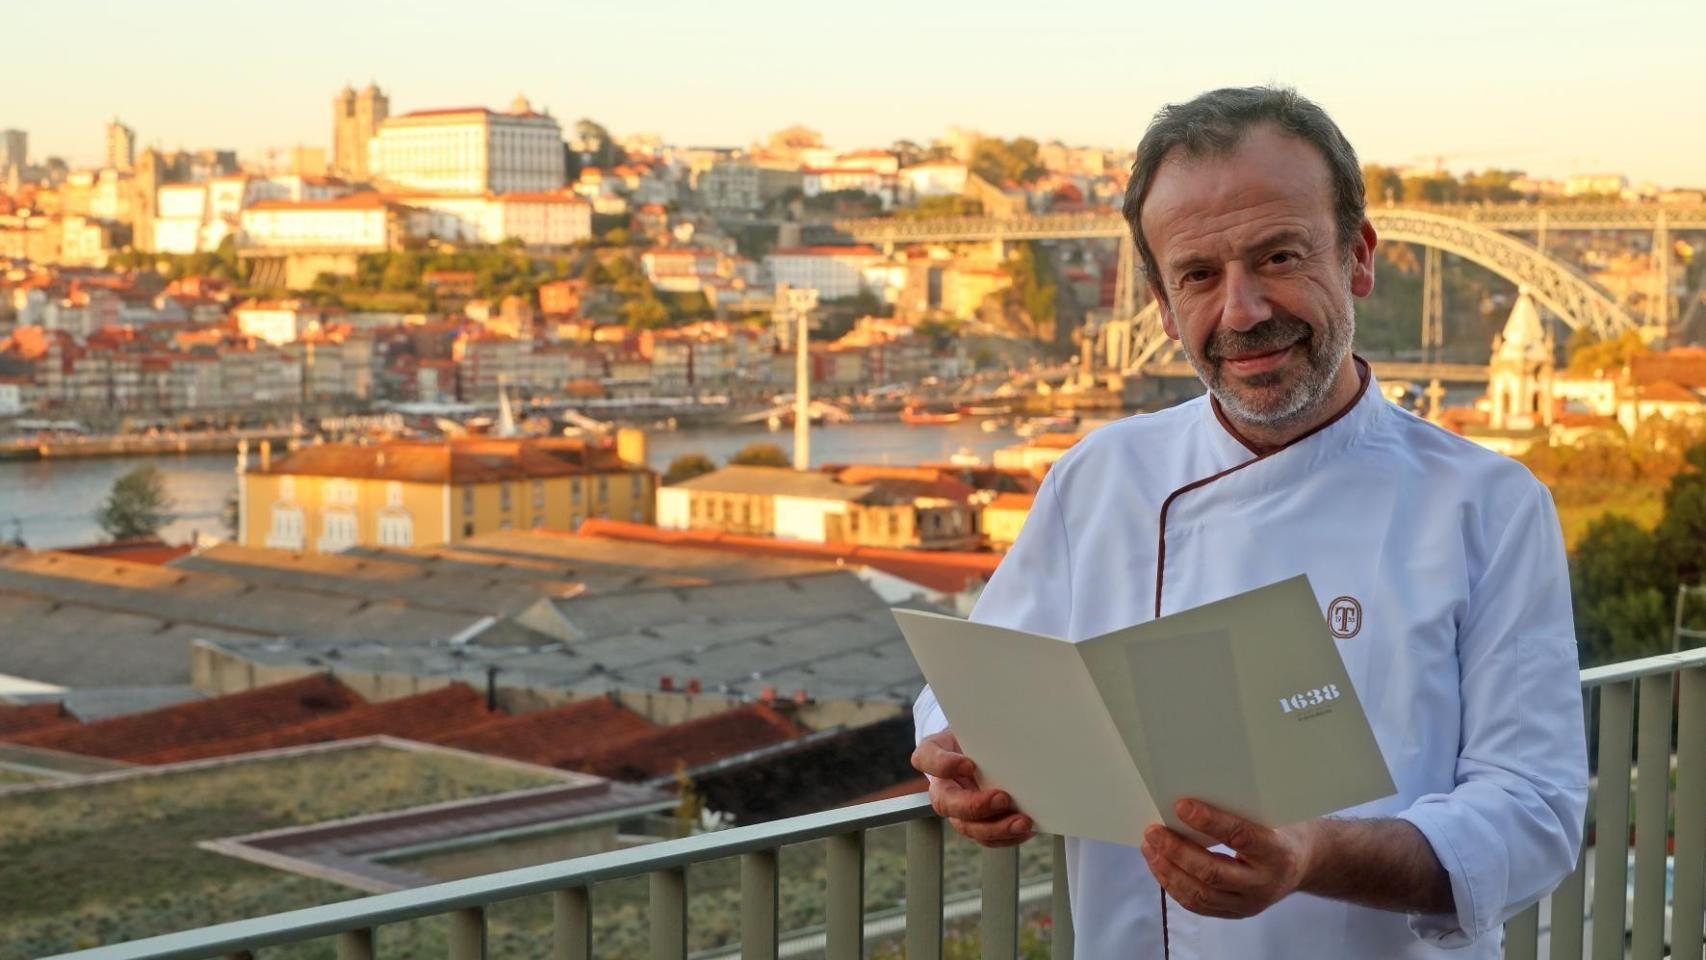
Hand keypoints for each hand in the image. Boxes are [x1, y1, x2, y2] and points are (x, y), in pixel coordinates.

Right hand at [910, 729, 1034, 846]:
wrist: (981, 749)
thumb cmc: (977, 735)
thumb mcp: (975, 725)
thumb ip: (983, 730)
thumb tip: (1013, 731)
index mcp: (933, 755)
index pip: (926, 759)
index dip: (944, 765)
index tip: (969, 763)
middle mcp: (941, 786)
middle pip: (946, 803)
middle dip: (975, 805)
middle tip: (1002, 798)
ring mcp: (956, 809)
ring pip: (967, 827)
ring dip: (996, 828)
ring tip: (1023, 822)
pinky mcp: (975, 823)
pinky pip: (987, 838)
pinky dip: (1008, 837)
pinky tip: (1026, 830)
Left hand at [1140, 798, 1318, 918]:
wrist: (1303, 864)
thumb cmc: (1280, 830)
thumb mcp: (1269, 816)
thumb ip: (1237, 811)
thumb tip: (1188, 798)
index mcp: (1277, 853)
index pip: (1240, 837)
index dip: (1209, 822)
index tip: (1181, 805)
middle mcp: (1264, 884)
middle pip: (1213, 873)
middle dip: (1177, 851)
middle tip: (1153, 831)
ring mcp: (1249, 903)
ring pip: (1200, 894)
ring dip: (1168, 870)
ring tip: (1149, 847)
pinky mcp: (1236, 913)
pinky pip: (1198, 905)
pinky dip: (1173, 885)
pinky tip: (1159, 865)